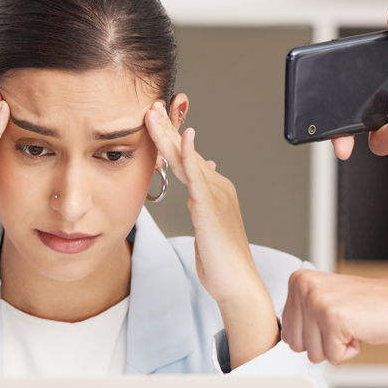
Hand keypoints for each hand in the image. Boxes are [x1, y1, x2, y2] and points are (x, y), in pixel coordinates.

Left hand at [144, 100, 278, 367]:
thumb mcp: (207, 225)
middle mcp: (216, 187)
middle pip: (185, 152)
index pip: (185, 158)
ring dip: (170, 134)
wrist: (237, 284)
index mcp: (212, 190)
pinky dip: (190, 157)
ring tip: (154, 113)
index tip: (153, 118)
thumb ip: (202, 200)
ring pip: (187, 159)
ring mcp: (216, 196)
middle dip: (167, 127)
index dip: (169, 137)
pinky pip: (199, 178)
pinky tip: (184, 139)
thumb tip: (200, 174)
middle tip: (150, 104)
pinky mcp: (211, 209)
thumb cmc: (221, 260)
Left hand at [281, 268, 387, 362]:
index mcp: (298, 281)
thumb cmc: (371, 306)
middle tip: (345, 322)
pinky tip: (360, 330)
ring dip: (336, 346)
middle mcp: (303, 288)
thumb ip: (301, 315)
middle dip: (322, 343)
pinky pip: (333, 356)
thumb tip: (283, 339)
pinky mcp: (334, 319)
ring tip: (353, 324)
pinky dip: (349, 351)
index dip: (314, 335)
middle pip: (296, 345)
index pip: (286, 332)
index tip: (334, 317)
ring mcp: (317, 302)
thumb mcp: (324, 301)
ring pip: (313, 353)